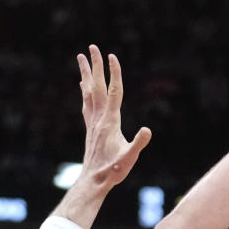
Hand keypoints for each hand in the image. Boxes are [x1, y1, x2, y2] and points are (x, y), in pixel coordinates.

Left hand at [76, 45, 151, 190]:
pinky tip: (83, 85)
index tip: (112, 56)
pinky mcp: (90, 128)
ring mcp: (92, 122)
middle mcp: (99, 118)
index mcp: (110, 122)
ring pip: (88, 92)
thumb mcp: (129, 158)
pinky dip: (85, 90)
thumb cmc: (113, 171)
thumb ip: (138, 144)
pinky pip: (86, 103)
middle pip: (96, 86)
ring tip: (81, 57)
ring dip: (85, 73)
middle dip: (95, 66)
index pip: (113, 91)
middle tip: (92, 46)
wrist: (94, 181)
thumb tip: (147, 130)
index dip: (113, 73)